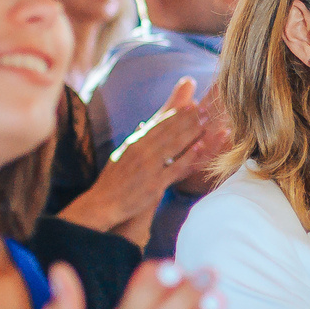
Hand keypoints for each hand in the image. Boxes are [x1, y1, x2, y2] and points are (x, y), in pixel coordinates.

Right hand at [63, 78, 229, 242]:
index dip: (176, 114)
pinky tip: (200, 147)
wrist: (103, 203)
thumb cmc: (112, 181)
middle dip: (188, 118)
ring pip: (174, 145)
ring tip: (206, 121)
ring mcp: (149, 167)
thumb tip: (143, 126)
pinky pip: (175, 167)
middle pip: (169, 131)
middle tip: (204, 108)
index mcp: (134, 143)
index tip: (190, 105)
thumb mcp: (121, 155)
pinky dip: (188, 156)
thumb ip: (135, 140)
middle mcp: (142, 151)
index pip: (158, 125)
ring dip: (191, 131)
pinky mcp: (155, 183)